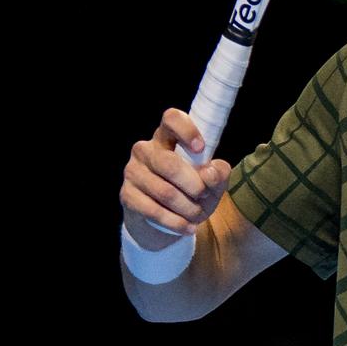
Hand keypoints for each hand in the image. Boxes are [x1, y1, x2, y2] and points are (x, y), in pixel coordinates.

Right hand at [122, 108, 230, 249]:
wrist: (166, 220)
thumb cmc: (192, 191)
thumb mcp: (212, 182)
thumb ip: (219, 174)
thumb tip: (210, 172)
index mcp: (167, 136)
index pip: (171, 118)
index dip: (186, 130)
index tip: (201, 148)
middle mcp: (145, 150)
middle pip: (169, 163)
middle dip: (193, 184)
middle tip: (204, 195)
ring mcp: (133, 172)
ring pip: (164, 191)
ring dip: (187, 207)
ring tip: (198, 214)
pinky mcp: (127, 195)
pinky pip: (153, 210)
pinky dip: (175, 222)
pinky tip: (188, 227)